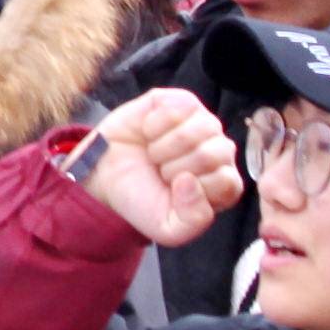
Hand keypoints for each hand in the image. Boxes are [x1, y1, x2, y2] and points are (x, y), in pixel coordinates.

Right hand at [78, 91, 244, 247]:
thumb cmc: (141, 200)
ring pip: (196, 129)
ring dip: (164, 145)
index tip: (171, 190)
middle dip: (175, 166)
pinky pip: (177, 107)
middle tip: (160, 171)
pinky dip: (155, 124)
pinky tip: (149, 132)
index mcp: (223, 184)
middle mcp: (219, 151)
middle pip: (211, 153)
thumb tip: (191, 180)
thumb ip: (193, 220)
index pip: (226, 181)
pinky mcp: (181, 101)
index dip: (192, 188)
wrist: (104, 175)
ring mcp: (202, 123)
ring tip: (154, 153)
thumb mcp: (168, 228)